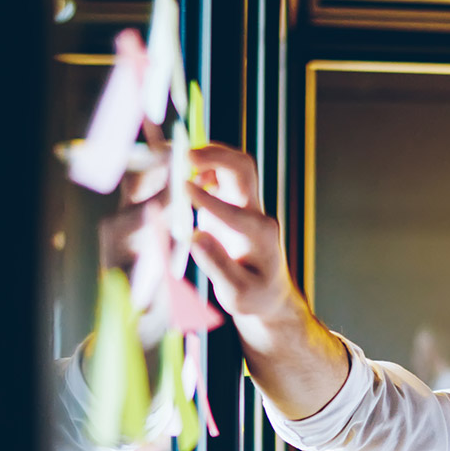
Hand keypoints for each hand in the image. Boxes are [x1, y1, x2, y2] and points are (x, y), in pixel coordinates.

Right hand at [185, 144, 300, 321]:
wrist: (268, 291)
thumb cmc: (253, 296)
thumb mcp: (236, 294)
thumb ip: (217, 266)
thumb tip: (195, 237)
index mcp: (259, 237)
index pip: (235, 212)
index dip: (208, 200)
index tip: (183, 190)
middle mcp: (256, 215)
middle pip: (243, 170)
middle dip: (216, 157)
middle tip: (185, 154)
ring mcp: (247, 206)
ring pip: (236, 166)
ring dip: (211, 156)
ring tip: (181, 161)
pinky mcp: (235, 203)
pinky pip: (224, 174)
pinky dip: (205, 167)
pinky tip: (186, 176)